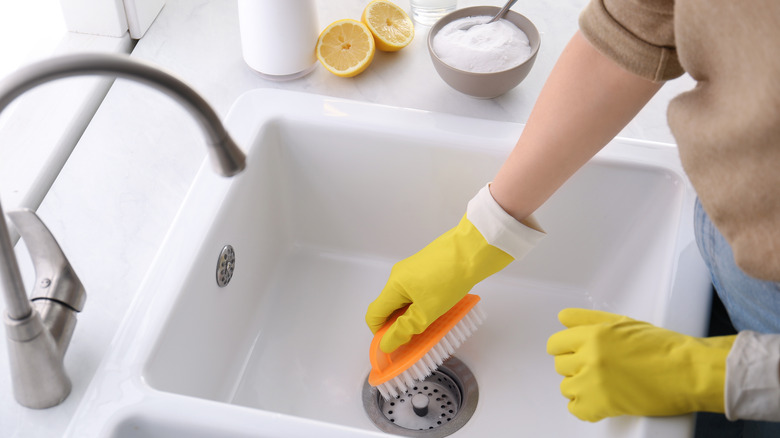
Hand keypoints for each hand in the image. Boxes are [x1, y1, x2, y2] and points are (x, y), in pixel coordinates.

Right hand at [365, 184, 544, 352]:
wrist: (474, 248)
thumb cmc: (448, 279)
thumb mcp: (426, 311)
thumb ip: (404, 329)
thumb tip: (385, 343)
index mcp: (393, 286)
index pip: (373, 314)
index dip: (380, 333)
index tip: (398, 345)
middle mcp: (399, 276)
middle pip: (389, 307)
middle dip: (399, 325)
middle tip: (420, 338)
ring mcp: (413, 270)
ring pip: (405, 300)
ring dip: (414, 315)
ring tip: (434, 324)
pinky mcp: (428, 267)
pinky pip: (417, 291)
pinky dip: (423, 303)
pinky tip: (441, 308)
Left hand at [546, 308, 735, 421]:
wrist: (688, 371)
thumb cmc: (663, 347)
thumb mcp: (623, 322)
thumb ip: (588, 319)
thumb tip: (564, 318)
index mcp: (593, 335)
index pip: (555, 344)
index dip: (565, 348)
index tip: (573, 353)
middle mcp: (590, 357)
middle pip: (560, 366)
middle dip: (575, 366)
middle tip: (596, 368)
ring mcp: (594, 383)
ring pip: (566, 388)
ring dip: (580, 387)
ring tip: (601, 384)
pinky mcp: (603, 405)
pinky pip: (577, 410)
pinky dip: (586, 407)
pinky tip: (599, 400)